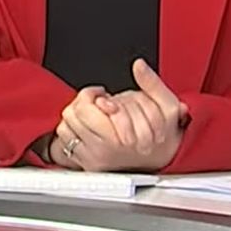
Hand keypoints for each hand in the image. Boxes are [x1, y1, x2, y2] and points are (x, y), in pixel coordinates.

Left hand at [54, 61, 188, 171]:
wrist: (161, 160)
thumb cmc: (163, 135)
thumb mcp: (166, 107)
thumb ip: (152, 83)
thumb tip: (138, 65)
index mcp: (120, 137)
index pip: (85, 108)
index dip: (91, 94)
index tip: (102, 94)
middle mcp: (103, 150)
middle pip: (72, 116)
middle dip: (82, 102)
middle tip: (95, 101)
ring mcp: (93, 159)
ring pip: (64, 128)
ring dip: (75, 116)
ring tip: (91, 114)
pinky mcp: (86, 164)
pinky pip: (64, 142)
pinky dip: (70, 131)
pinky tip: (85, 127)